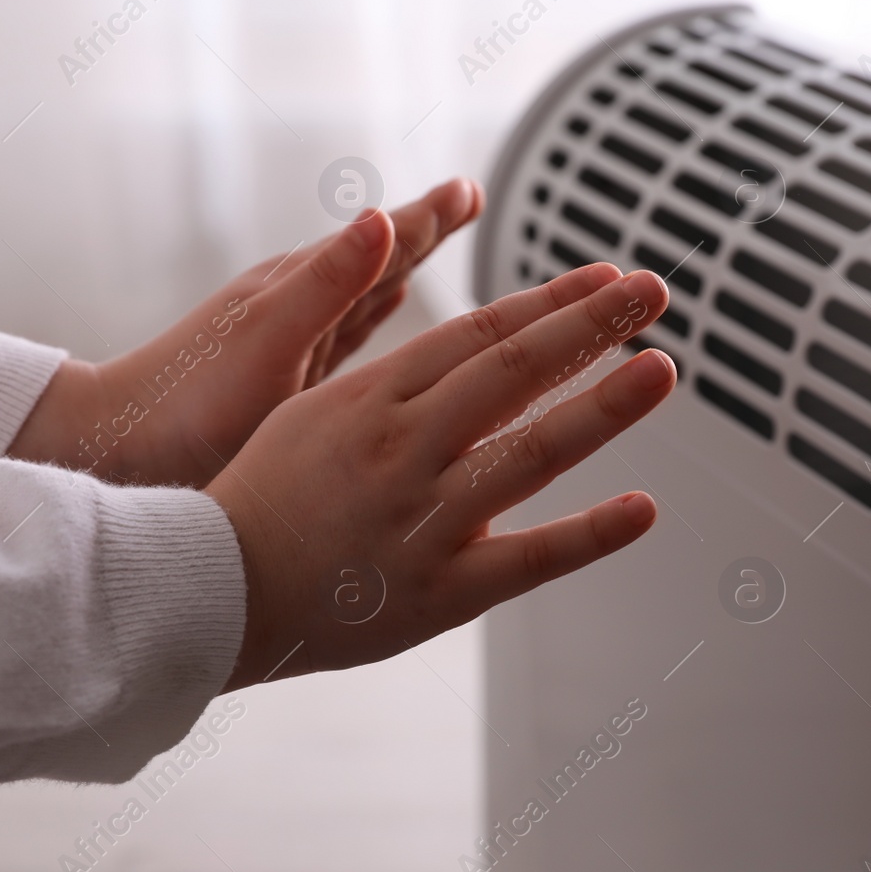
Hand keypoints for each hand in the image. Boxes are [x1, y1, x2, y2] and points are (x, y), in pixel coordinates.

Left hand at [8, 179, 481, 485]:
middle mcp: (298, 308)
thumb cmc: (186, 404)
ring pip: (365, 294)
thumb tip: (381, 218)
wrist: (117, 452)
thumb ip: (328, 283)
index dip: (429, 218)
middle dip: (424, 230)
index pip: (381, 242)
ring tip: (433, 242)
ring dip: (404, 267)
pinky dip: (375, 318)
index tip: (469, 190)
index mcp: (299, 291)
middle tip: (467, 198)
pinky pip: (347, 336)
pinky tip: (385, 314)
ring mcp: (292, 343)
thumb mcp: (268, 341)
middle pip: (378, 258)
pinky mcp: (287, 381)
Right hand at [206, 261, 676, 687]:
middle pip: (512, 370)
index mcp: (371, 396)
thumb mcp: (314, 410)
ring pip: (529, 450)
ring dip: (603, 406)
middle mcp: (402, 447)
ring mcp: (422, 518)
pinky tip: (644, 508)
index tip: (605, 280)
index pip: (480, 333)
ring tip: (662, 368)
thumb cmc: (262, 495)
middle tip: (653, 290)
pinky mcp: (438, 591)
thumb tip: (471, 346)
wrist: (208, 590)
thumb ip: (395, 377)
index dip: (551, 303)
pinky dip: (589, 534)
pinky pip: (526, 559)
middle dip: (589, 326)